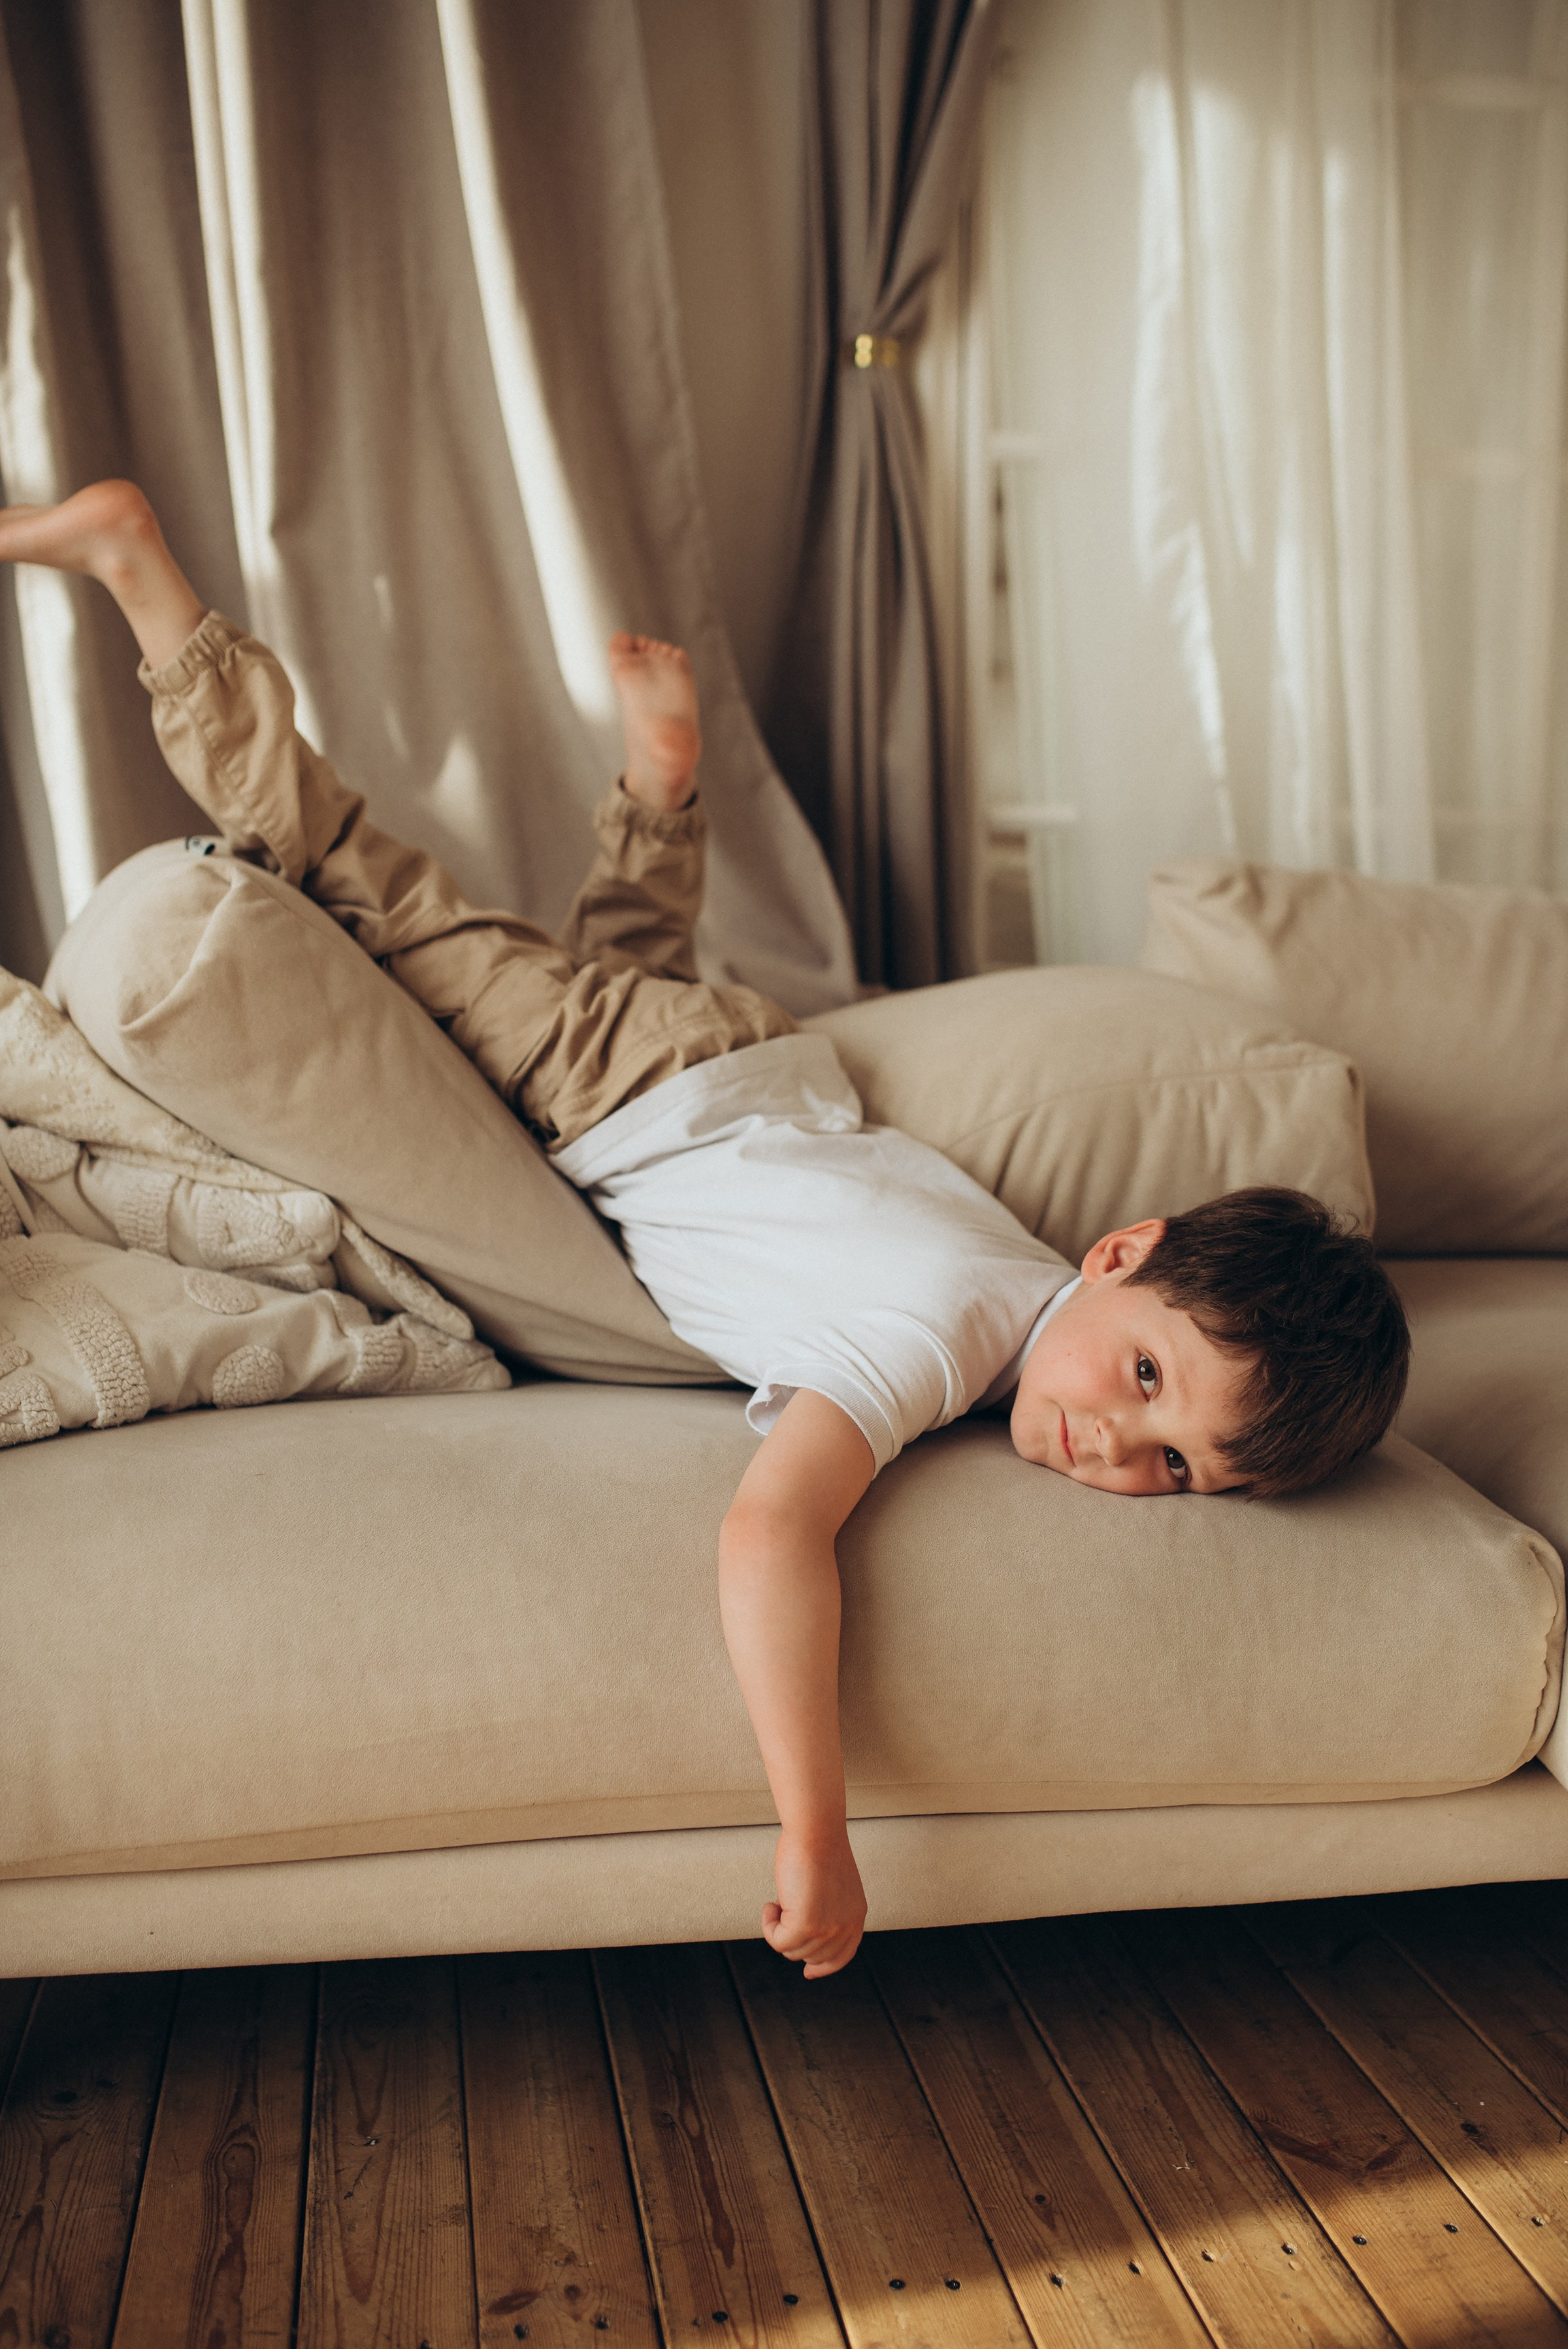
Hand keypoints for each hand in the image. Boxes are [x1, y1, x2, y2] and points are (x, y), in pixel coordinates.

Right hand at [763, 1825, 867, 1977]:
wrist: (814, 1830)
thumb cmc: (817, 1848)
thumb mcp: (832, 1887)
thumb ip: (827, 1911)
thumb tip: (806, 1936)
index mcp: (856, 1916)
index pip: (842, 1956)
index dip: (823, 1966)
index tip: (808, 1972)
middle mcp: (845, 1926)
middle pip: (811, 1956)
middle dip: (793, 1937)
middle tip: (784, 1908)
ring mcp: (827, 1929)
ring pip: (792, 1950)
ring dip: (779, 1927)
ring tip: (780, 1899)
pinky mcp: (806, 1926)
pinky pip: (778, 1941)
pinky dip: (768, 1925)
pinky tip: (771, 1903)